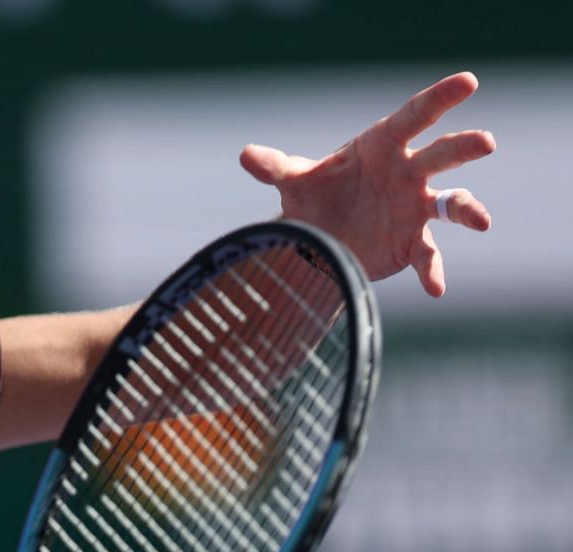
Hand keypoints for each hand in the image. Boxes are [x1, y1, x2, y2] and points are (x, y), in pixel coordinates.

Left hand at [239, 71, 494, 297]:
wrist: (317, 238)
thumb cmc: (315, 196)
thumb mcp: (294, 180)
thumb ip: (274, 167)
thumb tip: (246, 156)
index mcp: (384, 145)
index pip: (415, 116)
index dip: (440, 98)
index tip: (467, 82)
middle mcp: (409, 171)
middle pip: (442, 154)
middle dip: (463, 147)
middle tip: (486, 142)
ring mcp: (416, 206)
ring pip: (451, 202)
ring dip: (468, 209)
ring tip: (482, 221)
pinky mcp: (413, 241)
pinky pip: (429, 254)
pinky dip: (433, 270)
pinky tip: (436, 288)